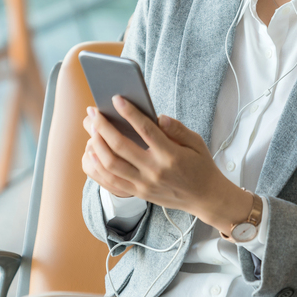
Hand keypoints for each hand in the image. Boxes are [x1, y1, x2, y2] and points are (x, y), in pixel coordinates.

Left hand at [81, 97, 251, 232]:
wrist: (204, 197)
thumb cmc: (200, 165)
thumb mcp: (196, 142)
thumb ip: (177, 128)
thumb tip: (158, 117)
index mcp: (171, 156)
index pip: (146, 130)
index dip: (129, 112)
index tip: (116, 98)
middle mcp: (155, 171)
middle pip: (121, 146)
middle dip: (103, 126)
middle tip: (93, 111)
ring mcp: (144, 185)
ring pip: (111, 164)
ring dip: (97, 144)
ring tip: (92, 128)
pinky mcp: (138, 193)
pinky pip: (110, 181)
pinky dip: (97, 166)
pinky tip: (92, 152)